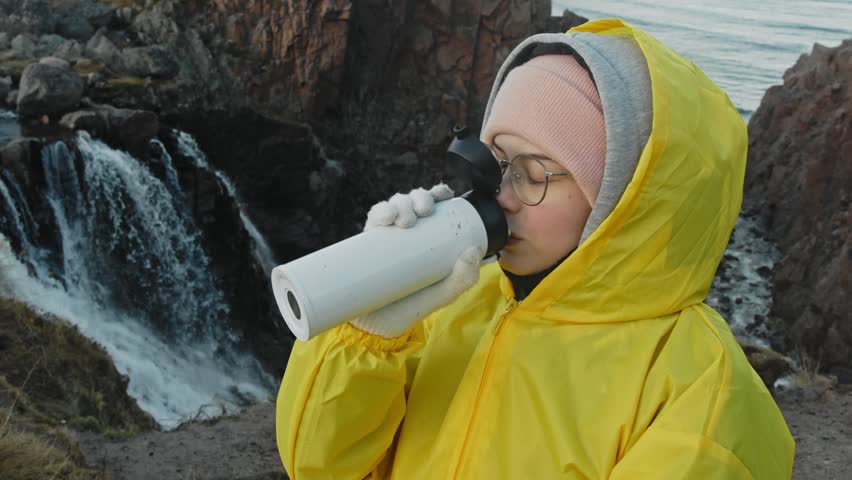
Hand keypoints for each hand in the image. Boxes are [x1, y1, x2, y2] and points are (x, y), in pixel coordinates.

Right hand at [351, 184, 483, 337]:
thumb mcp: (443, 294)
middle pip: (415, 199)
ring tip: (404, 220)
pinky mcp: (368, 241)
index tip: (445, 196)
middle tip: (424, 211)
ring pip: (395, 203)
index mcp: (430, 236)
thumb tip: (474, 251)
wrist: (376, 327)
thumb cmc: (412, 307)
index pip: (437, 205)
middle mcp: (409, 231)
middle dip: (421, 196)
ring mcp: (387, 234)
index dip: (440, 193)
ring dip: (402, 202)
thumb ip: (463, 279)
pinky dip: (380, 211)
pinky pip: (374, 217)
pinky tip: (386, 217)